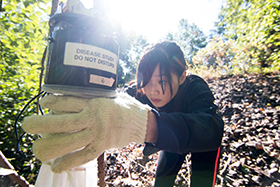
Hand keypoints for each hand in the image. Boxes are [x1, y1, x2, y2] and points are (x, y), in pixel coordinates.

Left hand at [22, 93, 150, 172]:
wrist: (142, 121)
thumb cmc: (124, 106)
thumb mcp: (109, 95)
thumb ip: (93, 96)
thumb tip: (74, 96)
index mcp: (96, 102)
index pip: (70, 101)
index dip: (54, 102)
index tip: (42, 102)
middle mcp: (94, 118)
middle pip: (65, 122)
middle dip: (43, 124)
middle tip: (27, 124)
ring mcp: (98, 133)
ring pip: (71, 141)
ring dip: (51, 146)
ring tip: (36, 149)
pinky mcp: (102, 145)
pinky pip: (83, 155)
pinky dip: (69, 162)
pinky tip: (56, 166)